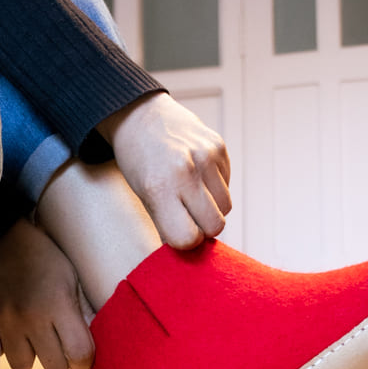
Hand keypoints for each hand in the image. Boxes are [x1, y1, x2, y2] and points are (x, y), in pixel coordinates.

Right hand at [0, 217, 94, 368]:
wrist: (1, 233)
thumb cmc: (45, 255)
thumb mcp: (71, 276)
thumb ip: (81, 311)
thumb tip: (94, 346)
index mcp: (58, 303)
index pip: (80, 355)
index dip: (84, 359)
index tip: (82, 351)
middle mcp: (30, 317)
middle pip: (54, 367)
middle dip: (60, 358)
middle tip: (58, 340)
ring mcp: (4, 322)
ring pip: (24, 365)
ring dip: (32, 355)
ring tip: (33, 333)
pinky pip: (0, 354)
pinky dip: (9, 346)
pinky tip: (13, 327)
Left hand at [97, 91, 231, 248]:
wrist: (140, 116)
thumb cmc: (139, 163)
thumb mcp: (143, 196)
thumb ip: (167, 224)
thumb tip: (191, 252)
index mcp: (160, 188)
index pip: (189, 238)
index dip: (185, 241)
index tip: (178, 233)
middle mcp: (186, 171)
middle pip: (215, 226)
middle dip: (203, 228)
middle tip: (187, 217)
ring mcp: (206, 156)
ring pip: (226, 208)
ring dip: (211, 208)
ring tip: (191, 194)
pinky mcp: (219, 146)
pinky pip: (227, 185)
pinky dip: (215, 188)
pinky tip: (197, 175)